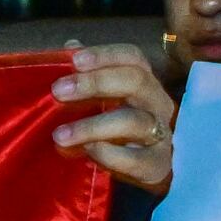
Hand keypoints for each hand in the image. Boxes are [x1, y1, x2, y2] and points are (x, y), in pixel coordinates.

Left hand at [53, 42, 177, 192]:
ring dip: (93, 125)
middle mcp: (158, 103)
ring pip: (135, 121)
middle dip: (96, 83)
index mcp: (144, 83)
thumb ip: (88, 74)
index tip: (75, 60)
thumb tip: (70, 46)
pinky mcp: (157, 166)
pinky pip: (136, 159)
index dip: (105, 55)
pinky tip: (87, 151)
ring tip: (60, 135)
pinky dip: (109, 154)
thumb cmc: (119, 131)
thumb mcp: (104, 100)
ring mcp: (161, 135)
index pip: (133, 58)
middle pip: (136, 81)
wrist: (145, 174)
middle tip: (58, 91)